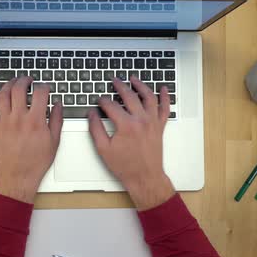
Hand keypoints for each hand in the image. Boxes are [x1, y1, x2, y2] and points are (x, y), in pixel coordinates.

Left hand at [0, 77, 62, 202]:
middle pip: (19, 89)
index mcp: (36, 121)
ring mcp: (5, 122)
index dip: (44, 86)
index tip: (46, 87)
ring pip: (3, 95)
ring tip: (14, 81)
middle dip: (25, 80)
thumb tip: (58, 105)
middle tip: (29, 79)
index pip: (40, 93)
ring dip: (8, 84)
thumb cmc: (36, 162)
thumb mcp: (54, 141)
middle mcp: (19, 118)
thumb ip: (57, 120)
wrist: (19, 176)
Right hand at [88, 76, 174, 209]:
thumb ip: (95, 129)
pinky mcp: (159, 127)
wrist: (145, 177)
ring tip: (133, 79)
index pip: (111, 106)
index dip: (103, 101)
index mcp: (126, 125)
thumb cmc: (125, 166)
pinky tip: (163, 89)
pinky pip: (165, 108)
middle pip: (130, 96)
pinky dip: (165, 97)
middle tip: (114, 80)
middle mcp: (141, 120)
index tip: (99, 100)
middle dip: (120, 86)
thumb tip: (91, 114)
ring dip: (141, 85)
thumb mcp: (104, 149)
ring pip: (148, 97)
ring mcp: (152, 122)